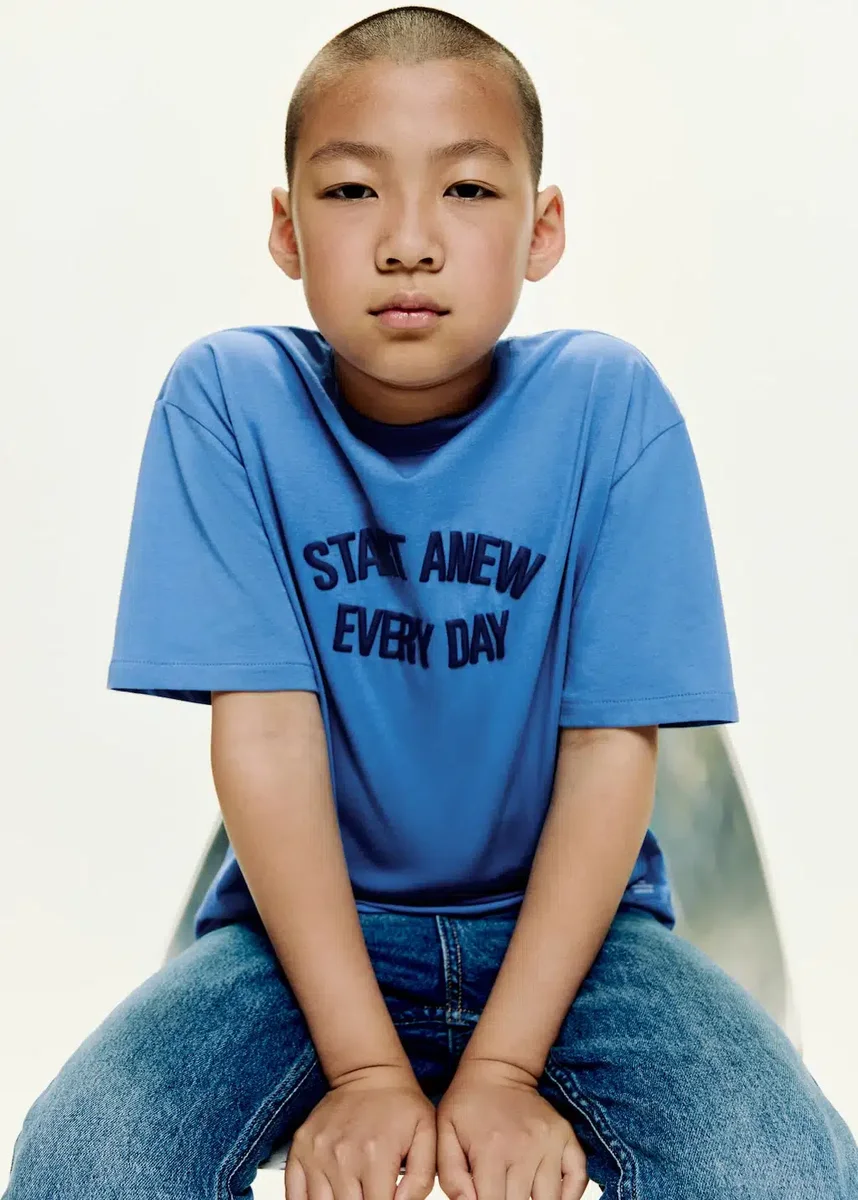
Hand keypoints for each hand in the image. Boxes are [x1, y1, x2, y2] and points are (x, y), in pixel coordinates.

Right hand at [284, 1064, 436, 1199]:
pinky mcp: (300, 1148)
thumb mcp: (426, 1134)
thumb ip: (420, 1179)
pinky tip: (326, 1196)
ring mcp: (317, 1153)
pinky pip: (294, 1194)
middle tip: (370, 1193)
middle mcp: (342, 1156)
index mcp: (376, 1156)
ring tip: (352, 1191)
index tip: (385, 1198)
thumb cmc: (401, 1105)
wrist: (368, 1071)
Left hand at [435, 1058, 589, 1199]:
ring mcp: (549, 1142)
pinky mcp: (566, 1137)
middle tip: (501, 1192)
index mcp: (490, 1150)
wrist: (498, 1069)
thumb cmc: (467, 1104)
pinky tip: (550, 1193)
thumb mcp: (445, 1133)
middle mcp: (524, 1148)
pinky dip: (569, 1195)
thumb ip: (452, 1176)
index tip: (486, 1197)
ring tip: (522, 1194)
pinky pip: (579, 1179)